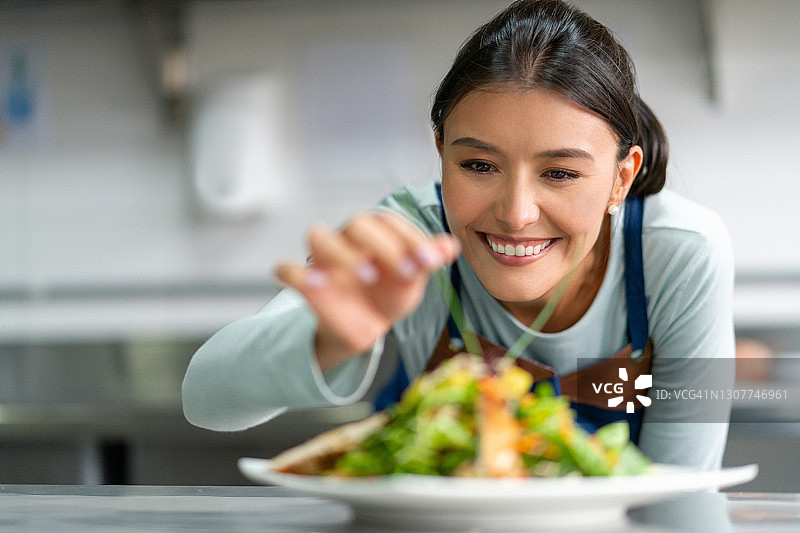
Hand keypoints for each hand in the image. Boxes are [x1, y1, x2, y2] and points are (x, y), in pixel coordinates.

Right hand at [275, 211, 459, 370]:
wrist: (367, 323)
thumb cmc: (391, 292)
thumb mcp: (413, 280)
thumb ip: (427, 261)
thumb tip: (450, 246)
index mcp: (378, 231)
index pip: (391, 221)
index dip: (412, 238)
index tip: (431, 262)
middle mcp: (349, 237)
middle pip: (357, 222)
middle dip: (384, 245)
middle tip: (406, 274)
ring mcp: (325, 258)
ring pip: (317, 234)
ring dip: (341, 252)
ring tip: (366, 275)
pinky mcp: (306, 282)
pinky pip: (287, 270)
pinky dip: (296, 274)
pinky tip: (313, 286)